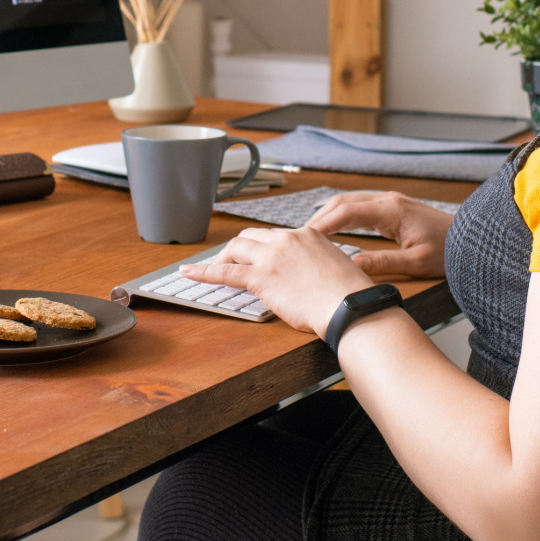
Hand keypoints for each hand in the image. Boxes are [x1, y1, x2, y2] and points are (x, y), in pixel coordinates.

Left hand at [180, 227, 373, 335]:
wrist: (350, 306)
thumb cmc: (349, 296)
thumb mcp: (334, 268)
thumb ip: (315, 265)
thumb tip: (307, 278)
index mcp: (307, 234)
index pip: (274, 236)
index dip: (262, 248)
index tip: (258, 258)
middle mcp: (287, 239)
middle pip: (250, 237)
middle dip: (238, 250)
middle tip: (231, 263)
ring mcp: (272, 256)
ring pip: (236, 248)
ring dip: (223, 258)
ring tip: (213, 270)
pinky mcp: (261, 277)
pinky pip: (225, 272)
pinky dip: (203, 271)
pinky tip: (189, 273)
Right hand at [303, 191, 453, 279]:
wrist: (470, 241)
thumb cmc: (449, 251)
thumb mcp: (415, 263)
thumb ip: (382, 263)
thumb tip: (350, 266)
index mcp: (391, 210)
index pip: (346, 211)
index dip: (323, 223)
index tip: (305, 236)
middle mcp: (388, 201)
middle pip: (343, 202)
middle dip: (320, 217)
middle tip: (301, 236)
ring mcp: (391, 202)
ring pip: (350, 202)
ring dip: (329, 215)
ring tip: (312, 234)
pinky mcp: (393, 209)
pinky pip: (360, 208)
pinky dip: (342, 216)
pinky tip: (334, 230)